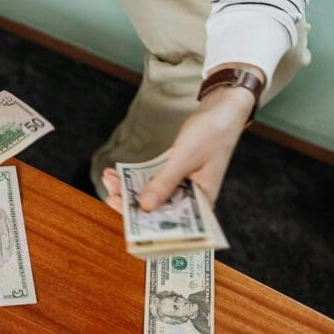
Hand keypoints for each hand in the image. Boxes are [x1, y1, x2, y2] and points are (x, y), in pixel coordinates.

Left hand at [102, 66, 258, 212]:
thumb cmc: (213, 132)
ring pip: (151, 196)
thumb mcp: (185, 158)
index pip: (172, 222)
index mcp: (203, 203)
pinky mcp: (174, 175)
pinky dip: (135, 178)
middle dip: (131, 204)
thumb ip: (165, 182)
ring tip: (109, 179)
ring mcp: (182, 188)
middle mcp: (192, 200)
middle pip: (158, 211)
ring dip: (129, 189)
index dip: (146, 223)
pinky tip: (117, 173)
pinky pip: (152, 181)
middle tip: (111, 193)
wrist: (223, 109)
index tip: (124, 214)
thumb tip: (145, 206)